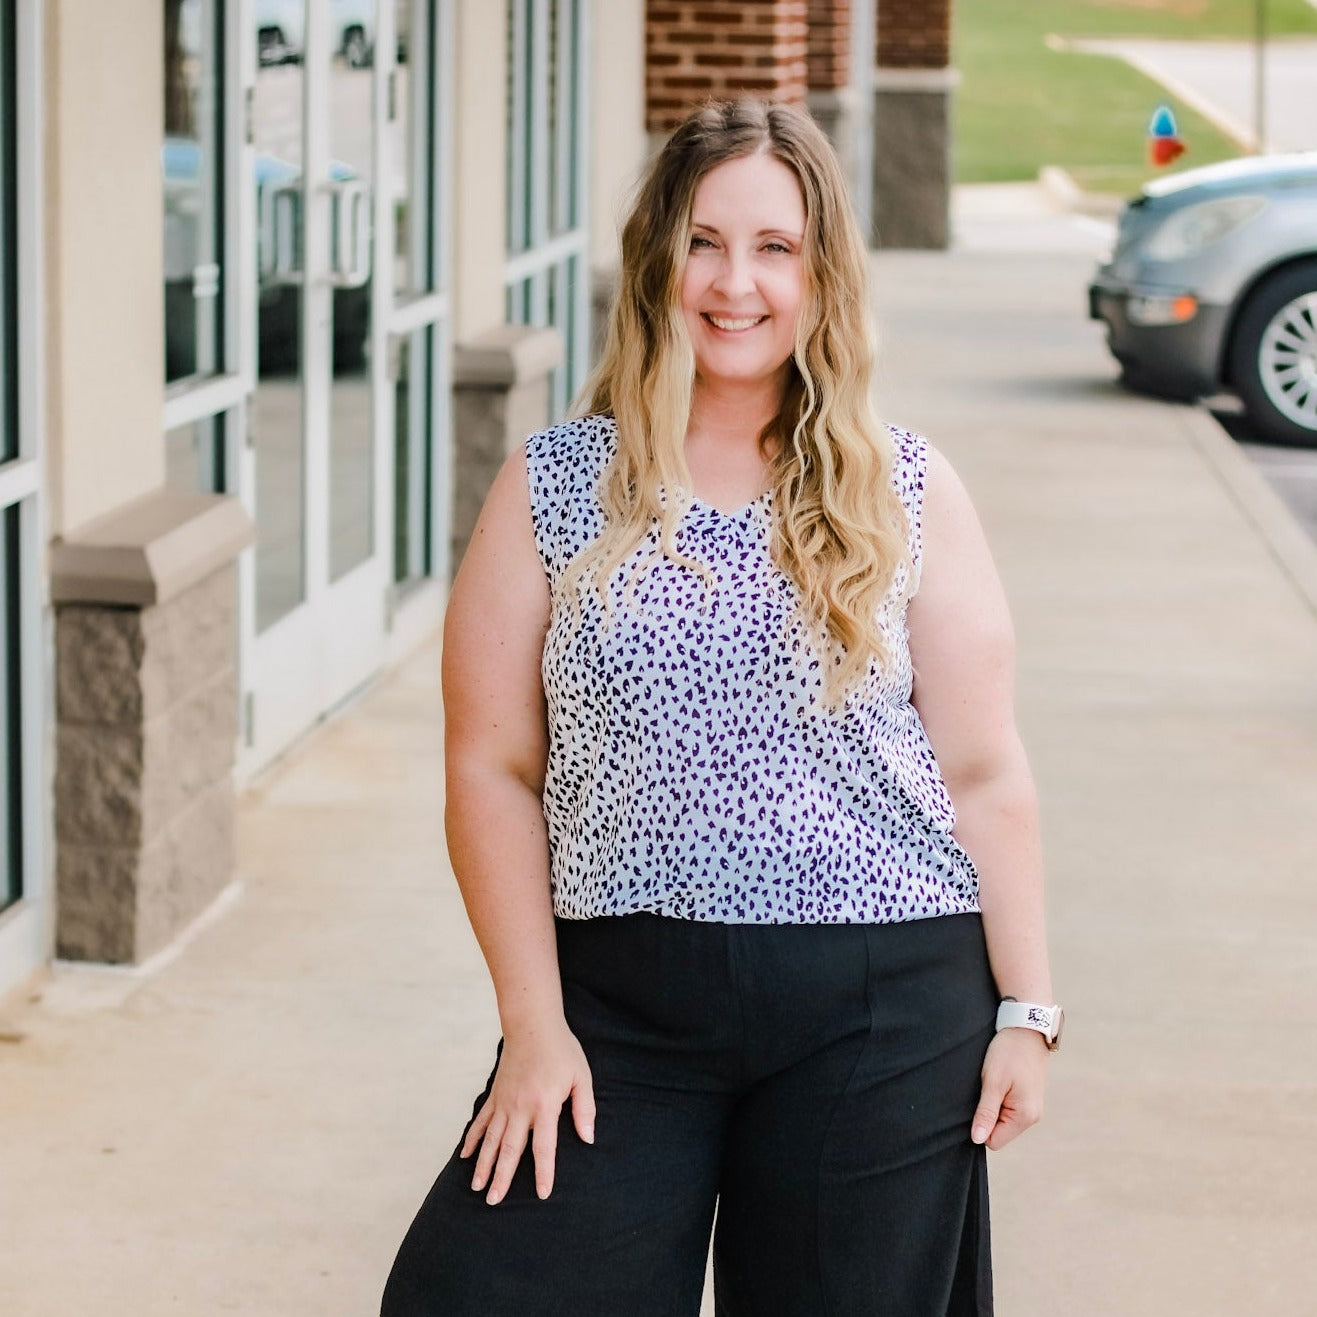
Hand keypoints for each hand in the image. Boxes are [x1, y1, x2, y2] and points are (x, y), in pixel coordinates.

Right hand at [460, 1018, 594, 1204]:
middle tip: (493, 1202)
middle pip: (509, 1149)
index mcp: (545, 1105)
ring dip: (483, 1165)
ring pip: (490, 1140)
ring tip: (477, 1188)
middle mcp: (520, 1107)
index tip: (542, 1194)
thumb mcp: (581, 1076)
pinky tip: (465, 1157)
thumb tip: (588, 1138)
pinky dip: (472, 1140)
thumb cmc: (561, 1050)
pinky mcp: (495, 1095)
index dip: (544, 1172)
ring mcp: (504, 1102)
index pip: (544, 1146)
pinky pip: (481, 1122)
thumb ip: (585, 1109)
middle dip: (501, 1177)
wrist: (532, 1025)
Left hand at [970, 1027, 1048, 1149]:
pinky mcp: (1029, 1098)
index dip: (981, 1124)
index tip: (979, 1102)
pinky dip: (1000, 1098)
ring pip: (1003, 1120)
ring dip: (993, 1104)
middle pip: (999, 1131)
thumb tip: (978, 1139)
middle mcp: (1032, 1117)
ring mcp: (1032, 1108)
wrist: (1026, 1028)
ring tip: (994, 1083)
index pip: (994, 1140)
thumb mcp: (993, 1082)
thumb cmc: (1009, 1053)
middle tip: (986, 1089)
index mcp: (1025, 1116)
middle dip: (987, 1114)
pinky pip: (1008, 1109)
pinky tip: (1000, 1081)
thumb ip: (986, 1113)